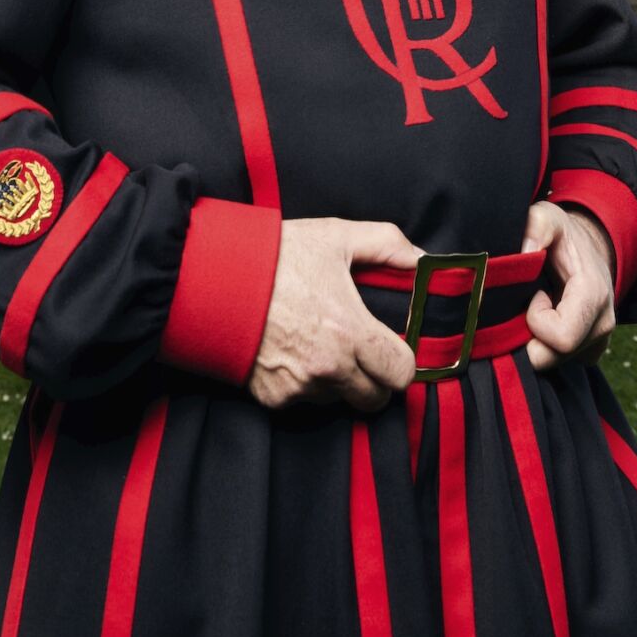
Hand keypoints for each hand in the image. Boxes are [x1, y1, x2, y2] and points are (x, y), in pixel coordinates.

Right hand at [246, 217, 423, 412]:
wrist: (213, 277)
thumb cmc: (275, 256)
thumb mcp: (335, 236)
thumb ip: (388, 245)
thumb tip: (424, 260)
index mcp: (350, 332)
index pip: (401, 374)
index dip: (402, 361)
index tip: (394, 348)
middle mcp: (328, 368)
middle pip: (374, 398)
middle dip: (375, 378)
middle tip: (363, 350)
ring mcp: (298, 387)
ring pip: (338, 399)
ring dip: (338, 380)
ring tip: (319, 341)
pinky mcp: (272, 397)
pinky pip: (303, 400)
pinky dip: (304, 382)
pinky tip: (291, 350)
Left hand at [520, 199, 615, 371]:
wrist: (586, 249)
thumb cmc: (562, 236)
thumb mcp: (548, 217)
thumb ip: (537, 225)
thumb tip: (525, 251)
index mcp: (594, 295)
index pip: (561, 338)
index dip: (536, 320)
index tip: (534, 294)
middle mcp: (603, 323)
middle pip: (552, 358)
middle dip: (528, 337)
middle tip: (525, 305)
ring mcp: (599, 341)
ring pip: (554, 363)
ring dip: (534, 341)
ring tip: (535, 308)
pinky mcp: (590, 351)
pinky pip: (559, 362)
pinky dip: (544, 347)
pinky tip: (542, 321)